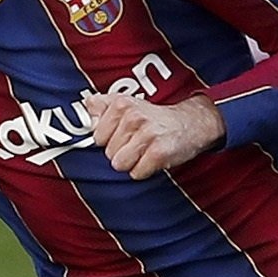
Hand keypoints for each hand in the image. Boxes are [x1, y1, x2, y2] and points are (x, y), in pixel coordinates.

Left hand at [83, 92, 223, 179]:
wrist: (191, 123)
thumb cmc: (154, 118)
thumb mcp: (128, 103)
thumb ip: (102, 105)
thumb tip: (86, 107)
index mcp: (122, 104)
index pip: (98, 137)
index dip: (110, 140)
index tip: (123, 134)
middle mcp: (134, 117)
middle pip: (109, 153)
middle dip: (122, 152)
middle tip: (138, 143)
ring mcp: (147, 134)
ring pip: (120, 164)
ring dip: (132, 163)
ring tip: (144, 151)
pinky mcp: (159, 152)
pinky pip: (137, 173)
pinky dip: (145, 170)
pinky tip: (154, 158)